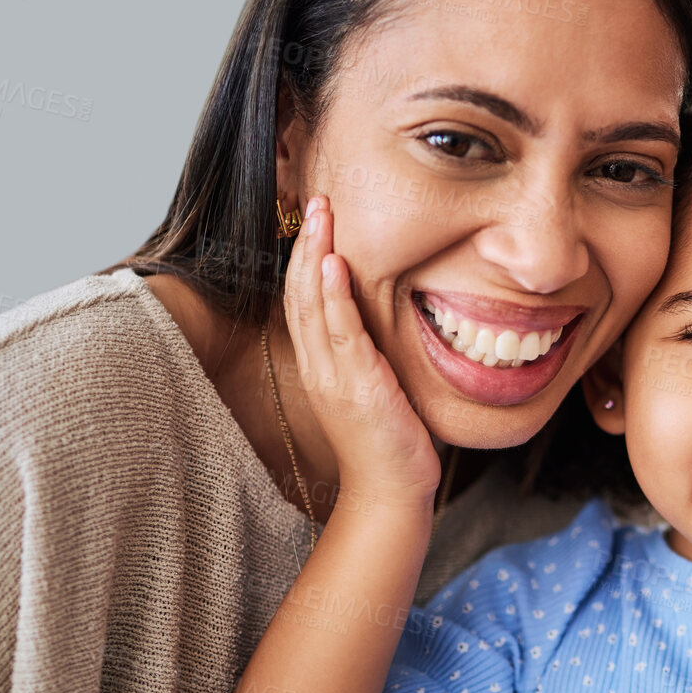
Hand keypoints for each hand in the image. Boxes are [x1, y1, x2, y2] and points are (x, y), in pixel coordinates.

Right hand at [282, 196, 439, 509]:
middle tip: (315, 200)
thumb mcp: (377, 388)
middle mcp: (319, 366)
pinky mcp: (357, 385)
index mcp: (322, 365)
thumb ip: (371, 355)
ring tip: (321, 214)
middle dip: (307, 243)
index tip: (316, 220)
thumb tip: (385, 323)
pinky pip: (341, 332)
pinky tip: (335, 263)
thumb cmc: (390, 443)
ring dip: (316, 254)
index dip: (306, 258)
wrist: (390, 492)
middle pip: (301, 293)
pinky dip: (335, 295)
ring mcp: (334, 375)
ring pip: (315, 304)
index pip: (305, 301)